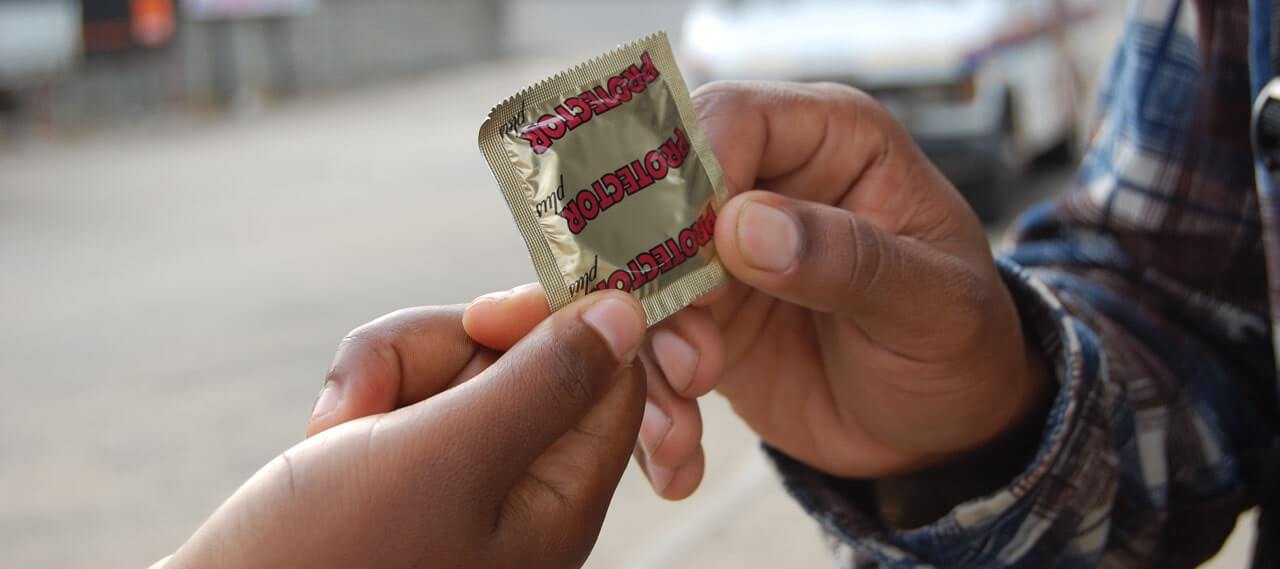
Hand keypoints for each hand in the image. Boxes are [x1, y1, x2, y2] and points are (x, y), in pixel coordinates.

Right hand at [161, 291, 646, 568]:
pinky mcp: (402, 467)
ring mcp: (458, 476)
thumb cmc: (329, 557)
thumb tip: (631, 314)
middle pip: (520, 357)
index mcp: (560, 498)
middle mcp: (520, 488)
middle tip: (374, 398)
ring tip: (336, 428)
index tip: (482, 318)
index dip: (551, 326)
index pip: (608, 376)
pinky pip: (405, 391)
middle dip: (438, 352)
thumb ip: (546, 382)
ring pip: (453, 363)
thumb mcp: (450, 457)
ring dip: (385, 372)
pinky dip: (361, 395)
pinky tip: (323, 437)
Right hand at [466, 82, 1049, 500]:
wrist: (942, 432)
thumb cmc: (961, 346)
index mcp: (830, 141)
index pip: (729, 119)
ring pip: (635, 278)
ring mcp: (718, 255)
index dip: (689, 177)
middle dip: (653, 282)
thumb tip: (745, 227)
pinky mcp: (696, 320)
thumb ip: (849, 259)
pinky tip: (677, 456)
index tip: (687, 255)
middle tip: (691, 361)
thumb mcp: (933, 306)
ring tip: (684, 424)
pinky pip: (643, 348)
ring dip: (646, 356)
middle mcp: (762, 185)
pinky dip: (649, 405)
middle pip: (655, 195)